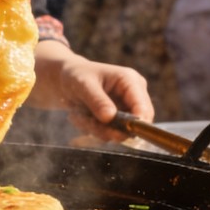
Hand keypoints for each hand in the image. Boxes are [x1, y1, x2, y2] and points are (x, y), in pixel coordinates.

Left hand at [32, 42, 152, 141]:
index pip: (143, 108)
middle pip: (135, 125)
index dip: (135, 124)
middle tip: (88, 123)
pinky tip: (81, 117)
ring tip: (80, 116)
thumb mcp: (83, 84)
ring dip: (98, 129)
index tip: (117, 133)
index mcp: (131, 81)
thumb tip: (110, 117)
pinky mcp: (118, 120)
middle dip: (111, 128)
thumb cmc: (76, 76)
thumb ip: (97, 101)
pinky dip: (94, 129)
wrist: (67, 80)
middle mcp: (134, 96)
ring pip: (120, 132)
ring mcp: (127, 109)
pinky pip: (109, 134)